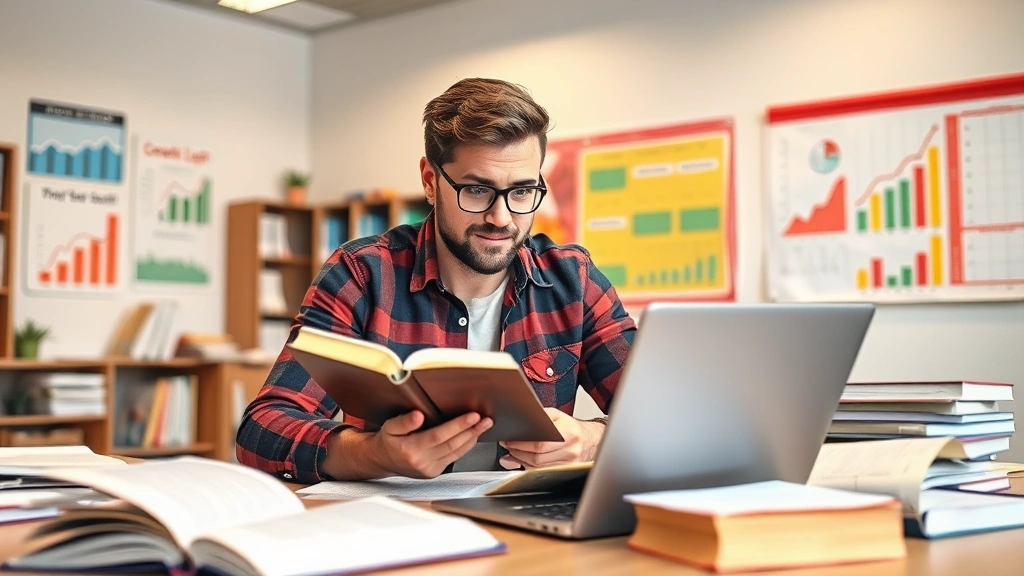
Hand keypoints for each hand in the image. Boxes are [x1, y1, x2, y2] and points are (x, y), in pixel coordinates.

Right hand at [371, 410, 492, 478]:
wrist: (382, 460)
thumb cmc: (388, 441)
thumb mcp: (390, 427)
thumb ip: (404, 421)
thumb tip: (418, 416)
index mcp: (410, 449)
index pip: (440, 435)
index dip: (458, 425)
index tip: (472, 416)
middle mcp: (421, 461)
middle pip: (452, 445)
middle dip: (471, 431)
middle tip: (485, 420)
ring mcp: (429, 469)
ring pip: (456, 453)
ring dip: (472, 439)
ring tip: (483, 426)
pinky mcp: (434, 473)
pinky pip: (453, 458)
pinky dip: (464, 447)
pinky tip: (471, 437)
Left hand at [498, 408, 603, 468]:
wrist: (588, 439)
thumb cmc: (569, 426)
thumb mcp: (554, 415)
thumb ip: (535, 420)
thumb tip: (516, 433)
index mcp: (568, 432)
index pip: (540, 444)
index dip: (521, 444)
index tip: (509, 441)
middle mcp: (571, 450)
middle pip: (538, 458)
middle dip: (518, 453)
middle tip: (508, 446)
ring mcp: (569, 463)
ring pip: (538, 468)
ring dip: (522, 461)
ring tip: (515, 452)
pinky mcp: (566, 471)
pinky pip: (543, 472)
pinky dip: (531, 467)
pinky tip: (525, 460)